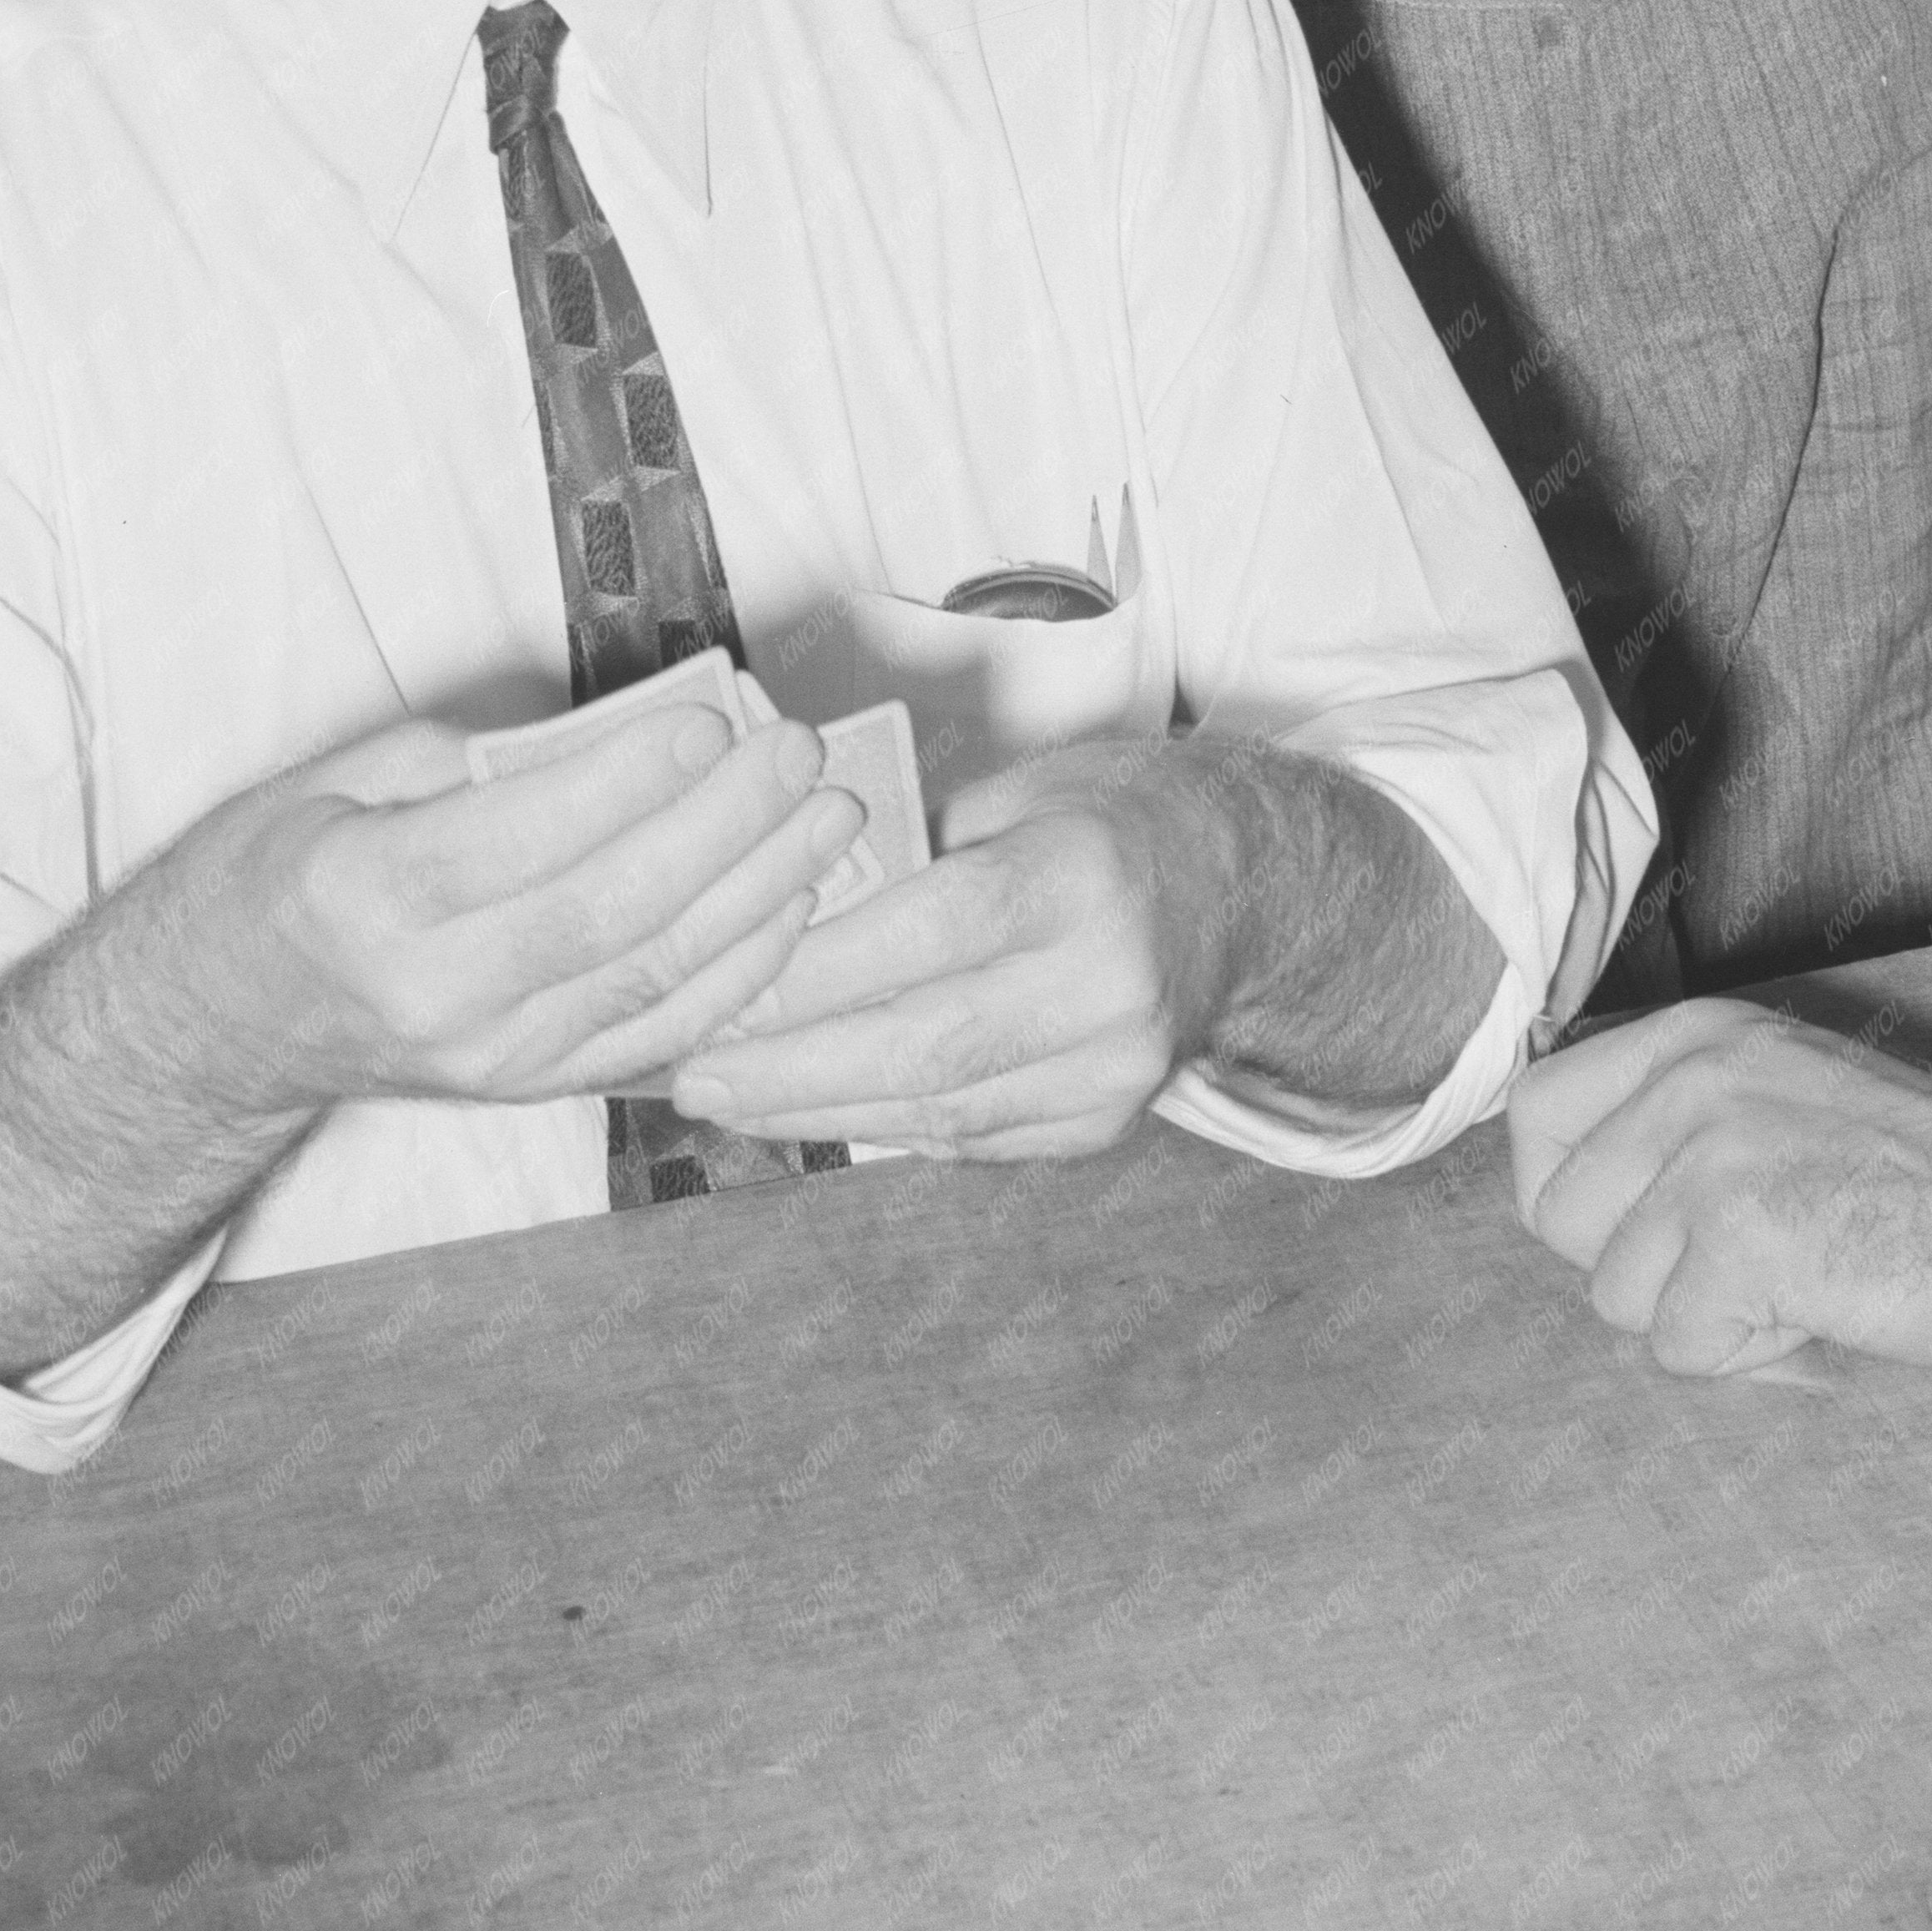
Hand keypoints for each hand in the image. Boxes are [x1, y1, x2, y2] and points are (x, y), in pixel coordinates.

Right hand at [198, 700, 858, 1114]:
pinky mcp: (537, 1086)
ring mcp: (493, 1058)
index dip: (629, 783)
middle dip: (725, 827)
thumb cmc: (285, 873)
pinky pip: (663, 1034)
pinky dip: (744, 972)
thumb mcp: (343, 779)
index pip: (522, 844)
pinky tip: (796, 902)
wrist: (223, 1026)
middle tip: (798, 750)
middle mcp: (435, 997)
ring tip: (831, 812)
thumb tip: (629, 724)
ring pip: (655, 979)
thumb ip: (480, 755)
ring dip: (762, 894)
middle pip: (610, 915)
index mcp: (368, 901)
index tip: (711, 719)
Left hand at [665, 744, 1237, 1158]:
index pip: (931, 930)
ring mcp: (1116, 1069)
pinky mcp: (1105, 1124)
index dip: (816, 970)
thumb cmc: (1103, 818)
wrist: (1240, 888)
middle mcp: (1111, 983)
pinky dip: (884, 1125)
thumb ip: (908, 849)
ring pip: (940, 1112)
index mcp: (1085, 875)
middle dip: (790, 1070)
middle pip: (926, 1046)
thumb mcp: (1015, 792)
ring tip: (730, 1100)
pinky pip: (971, 1139)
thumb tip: (773, 915)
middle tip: (692, 1075)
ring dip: (819, 1112)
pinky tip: (815, 1110)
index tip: (717, 988)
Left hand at [1508, 1001, 1931, 1372]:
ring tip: (1801, 1279)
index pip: (1534, 1114)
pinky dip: (1750, 1354)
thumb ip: (1677, 1128)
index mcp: (1694, 1035)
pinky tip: (1824, 1307)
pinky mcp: (1741, 1232)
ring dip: (1702, 1319)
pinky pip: (1680, 1346)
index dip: (1567, 1196)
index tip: (1639, 1231)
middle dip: (1640, 1271)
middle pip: (1558, 1218)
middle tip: (1745, 1265)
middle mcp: (1691, 1075)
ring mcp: (1713, 1149)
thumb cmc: (1922, 1182)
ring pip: (1616, 1295)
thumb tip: (1564, 1211)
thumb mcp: (1780, 1102)